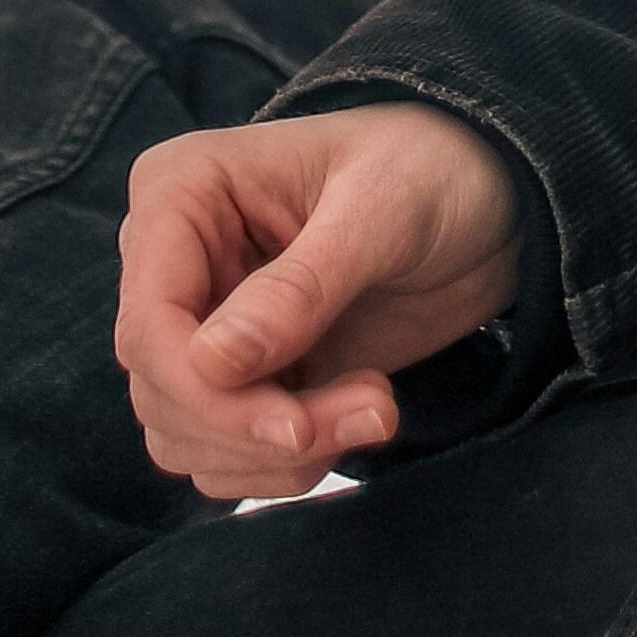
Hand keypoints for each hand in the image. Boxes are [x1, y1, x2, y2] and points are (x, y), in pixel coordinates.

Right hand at [114, 106, 524, 497]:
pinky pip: (221, 455)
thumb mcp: (383, 210)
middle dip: (259, 429)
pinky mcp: (240, 377)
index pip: (149, 324)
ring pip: (183, 437)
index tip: (297, 427)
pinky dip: (282, 467)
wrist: (487, 201)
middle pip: (161, 392)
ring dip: (277, 455)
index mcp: (181, 191)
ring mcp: (202, 324)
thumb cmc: (433, 169)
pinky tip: (354, 423)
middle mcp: (174, 261)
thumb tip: (213, 362)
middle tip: (375, 411)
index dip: (208, 394)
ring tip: (378, 408)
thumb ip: (302, 286)